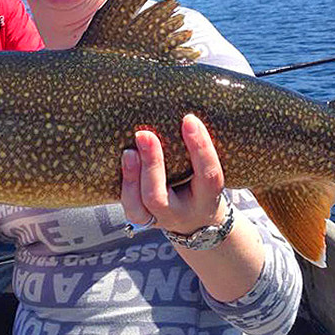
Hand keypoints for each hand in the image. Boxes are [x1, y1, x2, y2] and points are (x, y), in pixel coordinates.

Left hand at [121, 114, 226, 235]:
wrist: (197, 220)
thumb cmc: (203, 184)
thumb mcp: (211, 169)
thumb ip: (200, 149)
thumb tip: (187, 114)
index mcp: (207, 197)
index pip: (207, 174)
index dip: (199, 147)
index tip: (189, 119)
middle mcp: (181, 213)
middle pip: (159, 197)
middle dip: (151, 166)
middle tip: (145, 135)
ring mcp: (158, 219)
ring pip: (138, 208)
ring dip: (131, 178)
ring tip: (128, 151)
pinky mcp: (141, 218)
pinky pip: (129, 206)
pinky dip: (125, 184)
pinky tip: (124, 159)